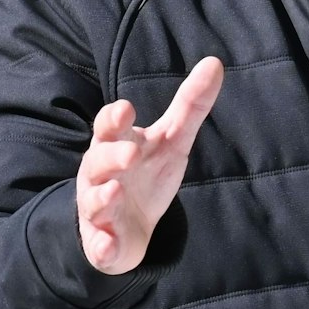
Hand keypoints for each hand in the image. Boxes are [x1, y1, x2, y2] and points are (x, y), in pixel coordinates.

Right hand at [76, 57, 223, 274]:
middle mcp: (101, 175)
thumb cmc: (146, 172)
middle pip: (98, 161)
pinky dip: (102, 245)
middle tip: (130, 154)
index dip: (115, 118)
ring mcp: (98, 209)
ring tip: (114, 192)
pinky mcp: (103, 242)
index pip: (109, 127)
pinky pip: (98, 245)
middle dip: (110, 156)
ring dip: (101, 197)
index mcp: (115, 145)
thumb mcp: (171, 140)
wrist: (128, 228)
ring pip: (93, 201)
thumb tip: (215, 63)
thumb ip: (190, 105)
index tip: (127, 109)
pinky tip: (108, 245)